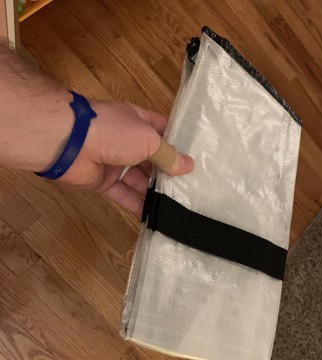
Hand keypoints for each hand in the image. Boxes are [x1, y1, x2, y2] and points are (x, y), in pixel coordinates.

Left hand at [57, 100, 193, 214]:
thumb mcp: (148, 139)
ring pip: (139, 179)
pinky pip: (124, 194)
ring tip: (176, 205)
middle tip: (189, 187)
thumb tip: (188, 166)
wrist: (69, 143)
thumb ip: (167, 155)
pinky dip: (137, 205)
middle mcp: (127, 142)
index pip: (162, 131)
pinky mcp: (103, 182)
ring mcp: (114, 162)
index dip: (177, 143)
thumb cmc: (113, 132)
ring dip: (155, 191)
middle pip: (152, 158)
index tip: (194, 158)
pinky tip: (154, 217)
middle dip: (168, 172)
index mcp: (137, 122)